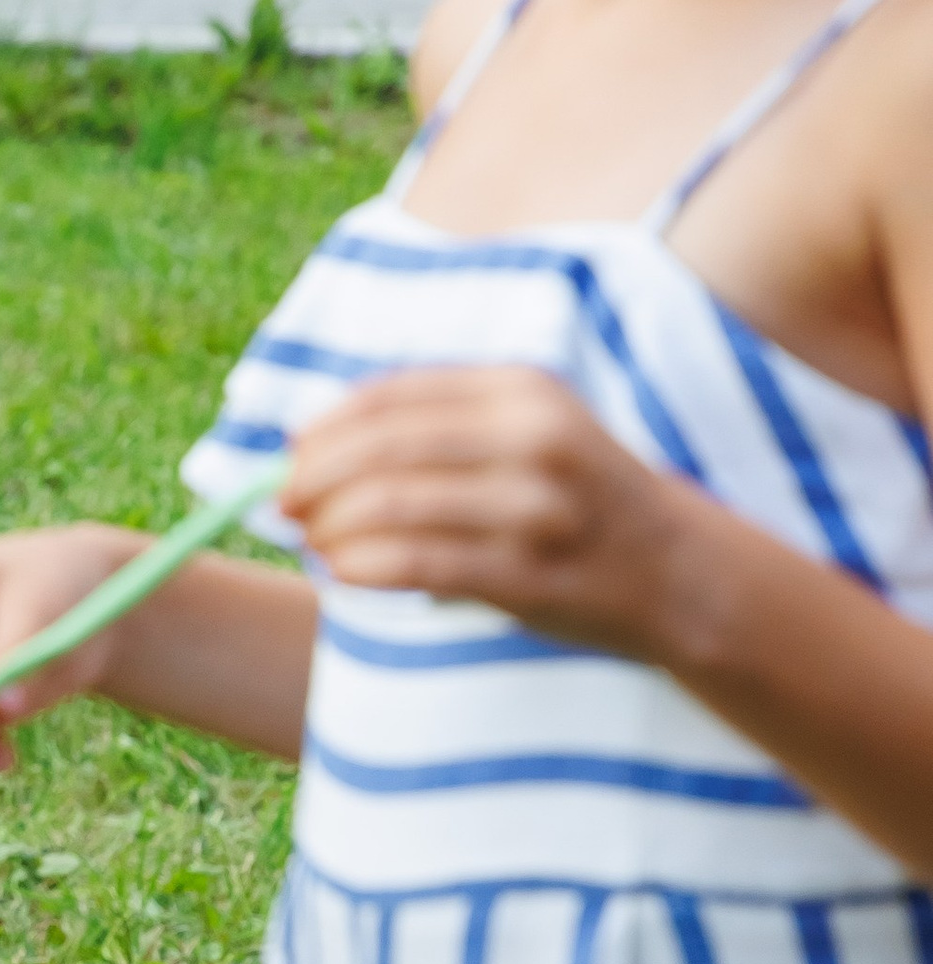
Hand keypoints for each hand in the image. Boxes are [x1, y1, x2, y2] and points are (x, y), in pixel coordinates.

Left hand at [279, 366, 680, 652]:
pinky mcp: (531, 574)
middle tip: (282, 504)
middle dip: (314, 477)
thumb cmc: (578, 498)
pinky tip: (342, 572)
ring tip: (312, 541)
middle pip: (382, 447)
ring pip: (393, 506)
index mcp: (521, 389)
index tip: (289, 454)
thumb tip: (310, 442)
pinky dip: (363, 567)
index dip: (326, 426)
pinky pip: (419, 565)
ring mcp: (535, 508)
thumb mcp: (526, 431)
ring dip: (332, 526)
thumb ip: (438, 426)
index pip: (392, 396)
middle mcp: (531, 437)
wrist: (681, 570)